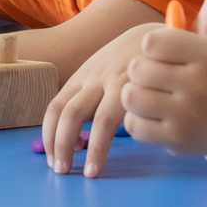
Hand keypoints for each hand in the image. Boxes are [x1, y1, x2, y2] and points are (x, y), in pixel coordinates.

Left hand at [41, 20, 158, 176]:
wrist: (157, 35)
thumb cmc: (127, 61)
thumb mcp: (101, 72)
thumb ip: (88, 97)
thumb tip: (74, 138)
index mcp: (81, 77)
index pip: (55, 108)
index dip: (49, 136)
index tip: (52, 157)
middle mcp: (95, 79)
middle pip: (69, 114)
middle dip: (60, 144)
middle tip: (60, 169)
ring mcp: (118, 83)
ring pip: (99, 120)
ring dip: (92, 149)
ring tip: (90, 172)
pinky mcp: (141, 89)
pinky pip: (129, 117)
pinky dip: (119, 137)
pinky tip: (119, 151)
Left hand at [122, 0, 206, 160]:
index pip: (150, 43)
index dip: (151, 48)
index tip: (167, 54)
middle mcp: (201, 86)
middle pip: (136, 70)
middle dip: (141, 73)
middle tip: (161, 78)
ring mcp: (189, 116)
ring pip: (131, 98)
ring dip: (136, 97)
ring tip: (156, 96)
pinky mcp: (177, 140)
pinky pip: (134, 127)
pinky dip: (139, 122)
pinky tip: (158, 117)